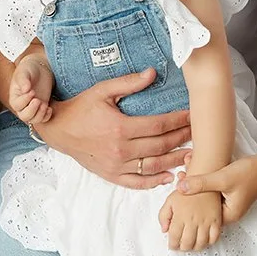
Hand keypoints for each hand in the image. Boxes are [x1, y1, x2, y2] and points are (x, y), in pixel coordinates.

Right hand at [8, 53, 54, 124]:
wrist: (40, 68)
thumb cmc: (29, 68)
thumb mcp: (24, 71)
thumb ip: (23, 79)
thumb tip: (25, 89)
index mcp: (14, 96)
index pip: (17, 105)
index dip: (24, 100)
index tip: (32, 91)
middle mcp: (22, 105)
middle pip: (24, 116)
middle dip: (32, 110)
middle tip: (38, 100)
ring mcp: (33, 107)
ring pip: (34, 120)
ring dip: (40, 114)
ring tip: (45, 104)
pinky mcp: (42, 108)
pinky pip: (43, 119)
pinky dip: (47, 116)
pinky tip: (49, 108)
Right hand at [34, 67, 190, 189]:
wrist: (59, 129)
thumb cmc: (81, 108)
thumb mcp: (102, 90)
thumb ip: (129, 83)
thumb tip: (153, 73)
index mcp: (120, 127)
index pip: (159, 125)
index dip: (178, 120)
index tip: (192, 115)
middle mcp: (120, 149)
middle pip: (160, 146)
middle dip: (181, 138)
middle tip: (197, 133)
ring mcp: (116, 165)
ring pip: (153, 166)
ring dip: (175, 161)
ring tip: (191, 155)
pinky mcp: (111, 175)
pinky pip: (137, 182)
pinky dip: (154, 182)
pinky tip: (168, 176)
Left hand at [159, 188, 223, 250]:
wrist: (204, 178)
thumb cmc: (187, 189)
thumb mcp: (170, 200)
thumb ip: (163, 215)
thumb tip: (164, 229)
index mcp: (180, 216)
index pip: (174, 238)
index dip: (172, 244)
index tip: (172, 245)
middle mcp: (193, 221)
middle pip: (187, 243)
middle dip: (182, 248)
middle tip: (180, 246)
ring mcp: (206, 221)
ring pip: (200, 244)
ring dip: (195, 247)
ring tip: (191, 245)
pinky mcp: (216, 220)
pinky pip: (214, 238)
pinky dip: (209, 242)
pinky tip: (204, 240)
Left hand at [177, 154, 256, 224]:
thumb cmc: (249, 173)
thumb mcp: (222, 178)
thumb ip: (201, 183)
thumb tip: (180, 187)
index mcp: (228, 215)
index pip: (202, 217)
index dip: (188, 203)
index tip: (178, 188)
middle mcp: (229, 212)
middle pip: (203, 207)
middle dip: (191, 191)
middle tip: (182, 173)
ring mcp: (230, 204)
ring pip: (207, 198)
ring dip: (197, 185)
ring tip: (186, 169)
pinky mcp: (231, 195)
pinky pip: (213, 192)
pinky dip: (205, 183)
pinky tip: (198, 170)